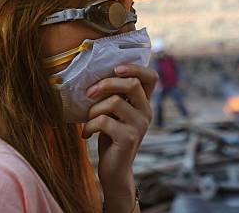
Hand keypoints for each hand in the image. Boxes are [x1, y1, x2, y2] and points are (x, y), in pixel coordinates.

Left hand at [82, 64, 156, 212]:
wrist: (114, 171)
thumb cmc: (110, 138)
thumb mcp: (114, 113)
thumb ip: (114, 96)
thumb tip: (95, 75)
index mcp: (144, 103)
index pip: (151, 77)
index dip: (136, 68)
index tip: (115, 69)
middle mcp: (146, 112)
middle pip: (131, 84)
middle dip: (105, 84)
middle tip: (89, 93)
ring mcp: (139, 126)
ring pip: (114, 101)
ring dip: (94, 109)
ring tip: (88, 120)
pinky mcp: (128, 138)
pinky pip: (103, 121)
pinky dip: (89, 126)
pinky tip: (87, 134)